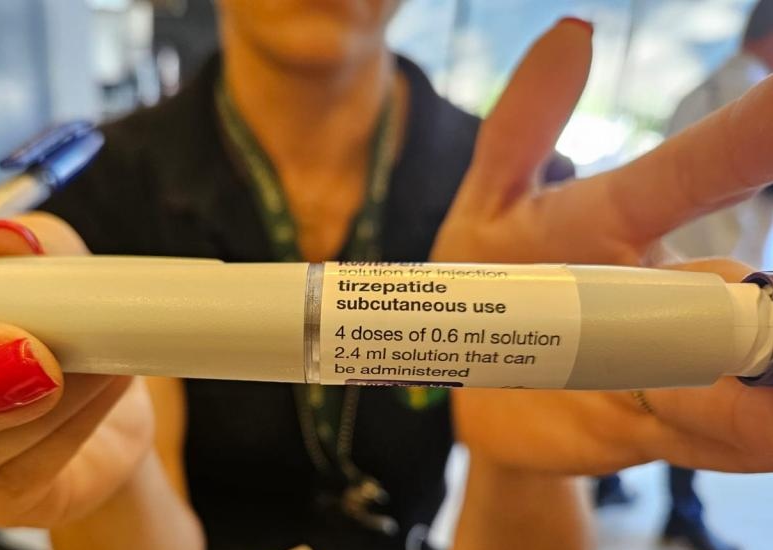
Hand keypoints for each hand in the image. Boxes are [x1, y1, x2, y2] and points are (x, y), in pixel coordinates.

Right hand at [0, 214, 156, 526]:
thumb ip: (26, 245)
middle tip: (13, 345)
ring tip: (89, 350)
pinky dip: (74, 419)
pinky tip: (103, 380)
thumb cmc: (53, 313)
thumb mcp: (48, 259)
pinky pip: (19, 478)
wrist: (114, 379)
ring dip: (32, 396)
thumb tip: (6, 240)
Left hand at [437, 20, 772, 473]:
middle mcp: (673, 284)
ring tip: (713, 372)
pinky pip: (729, 435)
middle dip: (741, 293)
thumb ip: (521, 125)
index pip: (691, 171)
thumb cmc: (489, 279)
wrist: (477, 390)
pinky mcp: (674, 428)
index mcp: (620, 222)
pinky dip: (741, 429)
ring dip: (743, 374)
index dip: (747, 135)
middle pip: (735, 283)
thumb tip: (572, 31)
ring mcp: (680, 359)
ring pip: (746, 364)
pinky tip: (721, 420)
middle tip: (727, 290)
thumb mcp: (488, 204)